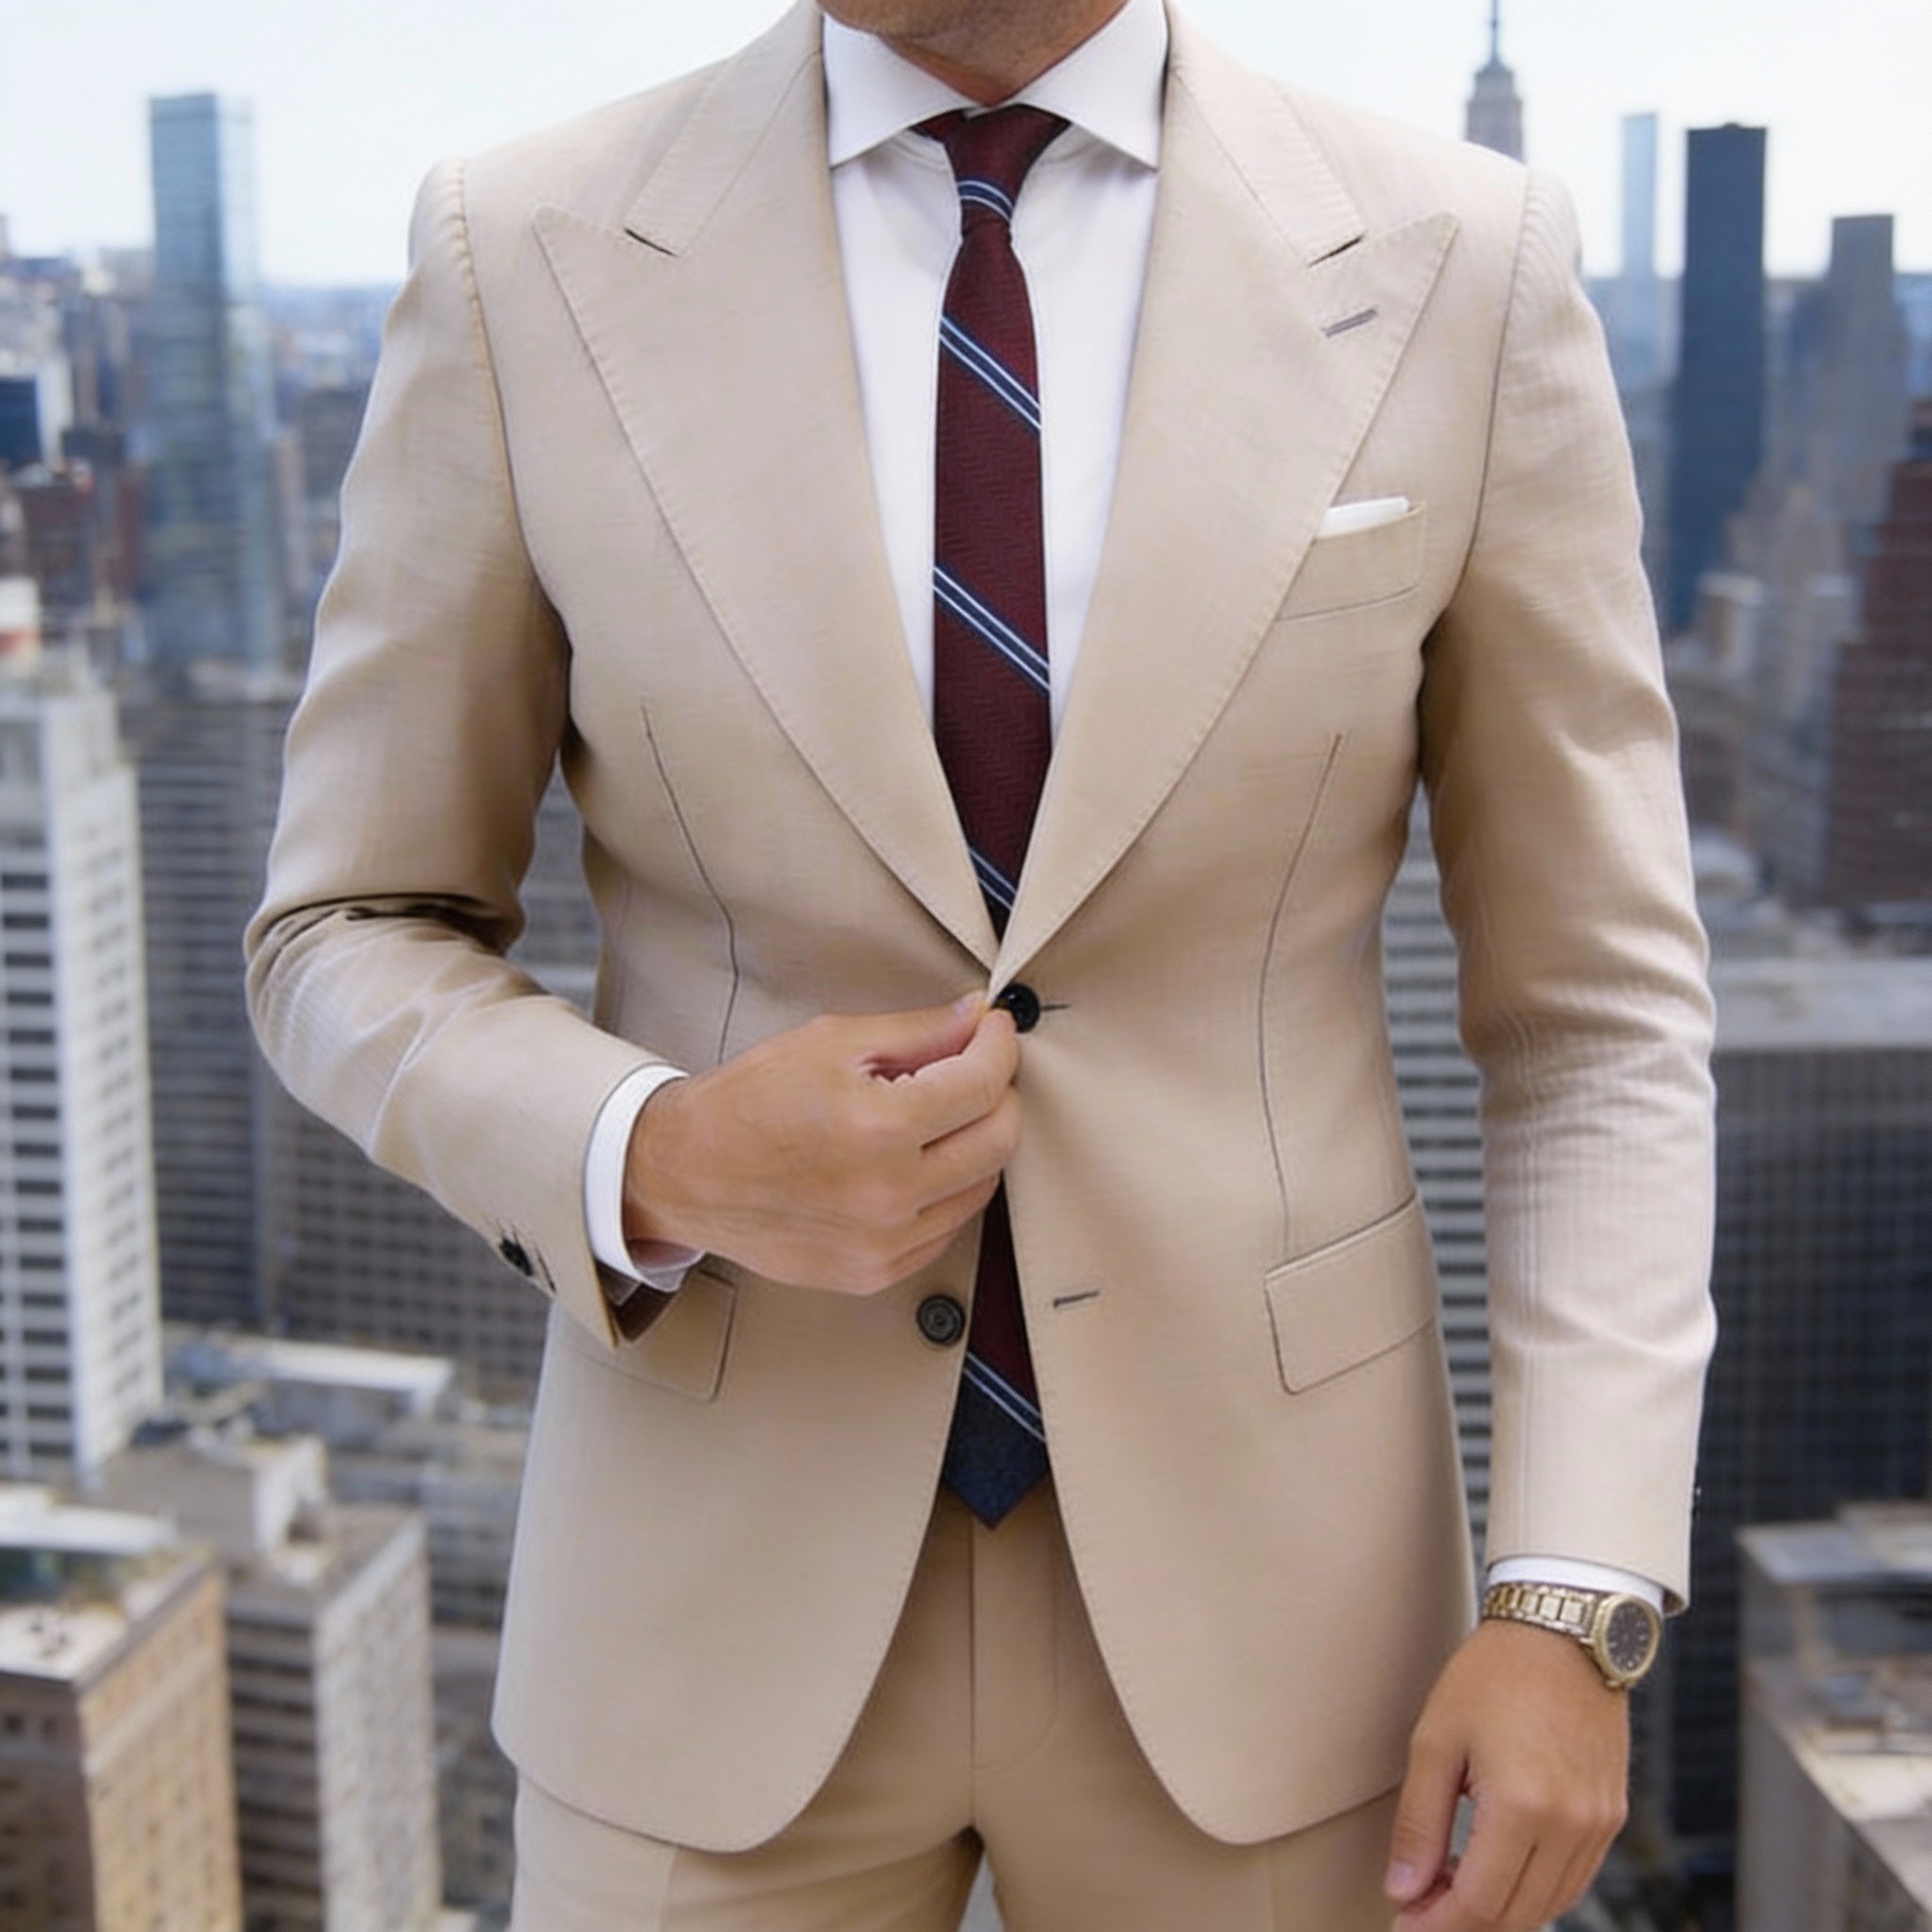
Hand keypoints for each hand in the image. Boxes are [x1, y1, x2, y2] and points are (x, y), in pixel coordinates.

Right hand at [622, 993, 1020, 1293]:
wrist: (686, 1174)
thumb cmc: (749, 1102)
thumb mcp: (831, 1043)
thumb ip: (917, 1031)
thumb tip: (977, 1017)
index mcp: (879, 1127)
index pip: (984, 1084)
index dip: (998, 1045)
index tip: (992, 1029)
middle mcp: (889, 1194)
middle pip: (1000, 1140)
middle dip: (998, 1092)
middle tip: (972, 1067)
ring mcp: (884, 1243)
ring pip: (982, 1187)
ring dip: (975, 1142)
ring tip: (934, 1115)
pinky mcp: (875, 1272)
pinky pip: (947, 1228)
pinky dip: (947, 1189)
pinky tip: (912, 1162)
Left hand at [1384, 1618, 1629, 1928]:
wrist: (1563, 1630)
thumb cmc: (1493, 1674)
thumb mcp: (1436, 1740)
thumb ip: (1419, 1824)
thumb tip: (1403, 1891)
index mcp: (1523, 1806)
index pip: (1480, 1905)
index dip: (1437, 1926)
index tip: (1403, 1923)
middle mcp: (1570, 1825)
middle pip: (1516, 1916)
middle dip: (1463, 1924)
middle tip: (1420, 1906)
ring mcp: (1598, 1824)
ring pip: (1549, 1905)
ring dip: (1500, 1910)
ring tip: (1452, 1885)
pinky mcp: (1611, 1815)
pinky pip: (1574, 1879)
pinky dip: (1534, 1890)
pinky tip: (1496, 1867)